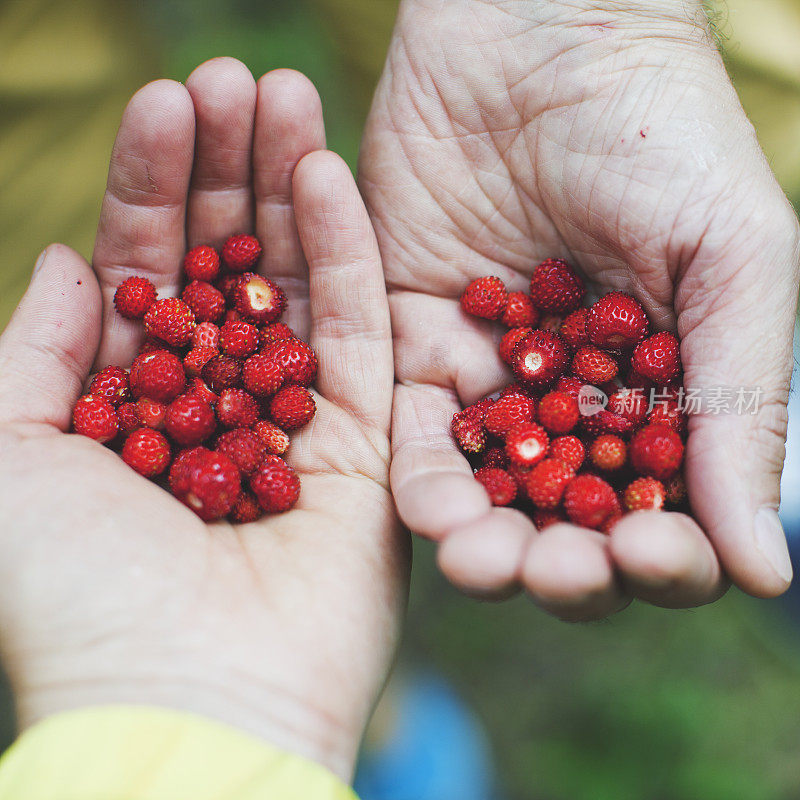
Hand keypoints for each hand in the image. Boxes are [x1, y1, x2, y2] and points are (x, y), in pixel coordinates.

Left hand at [0, 59, 407, 779]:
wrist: (191, 699)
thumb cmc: (77, 597)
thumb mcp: (7, 461)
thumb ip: (35, 359)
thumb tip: (76, 264)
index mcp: (137, 407)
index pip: (151, 274)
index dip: (153, 187)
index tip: (164, 100)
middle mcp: (221, 403)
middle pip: (228, 266)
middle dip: (228, 170)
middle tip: (237, 73)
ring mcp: (299, 419)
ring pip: (296, 283)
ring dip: (289, 189)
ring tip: (285, 96)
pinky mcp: (364, 440)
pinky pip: (357, 331)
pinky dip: (344, 253)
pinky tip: (327, 174)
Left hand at [360, 0, 797, 618]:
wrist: (538, 34)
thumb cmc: (659, 133)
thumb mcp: (731, 261)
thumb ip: (740, 407)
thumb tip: (766, 570)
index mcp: (657, 395)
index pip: (663, 513)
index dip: (662, 553)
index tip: (654, 556)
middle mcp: (568, 404)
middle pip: (564, 523)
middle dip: (561, 564)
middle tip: (551, 573)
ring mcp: (487, 380)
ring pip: (483, 494)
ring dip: (483, 540)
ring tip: (481, 562)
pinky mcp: (410, 344)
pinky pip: (410, 431)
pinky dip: (420, 476)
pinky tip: (431, 510)